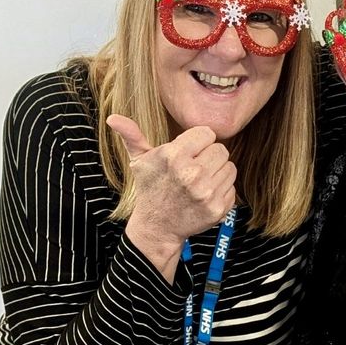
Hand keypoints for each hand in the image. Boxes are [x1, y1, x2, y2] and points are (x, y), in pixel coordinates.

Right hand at [107, 115, 236, 273]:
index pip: (207, 133)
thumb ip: (132, 136)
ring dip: (217, 172)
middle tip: (195, 167)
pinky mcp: (218, 208)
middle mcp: (192, 174)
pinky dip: (222, 190)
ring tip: (200, 181)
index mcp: (174, 156)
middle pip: (221, 149)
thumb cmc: (150, 188)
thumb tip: (113, 118)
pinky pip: (232, 187)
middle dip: (209, 156)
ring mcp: (206, 193)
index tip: (190, 152)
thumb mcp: (139, 161)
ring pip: (229, 167)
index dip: (199, 141)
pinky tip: (206, 195)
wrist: (157, 226)